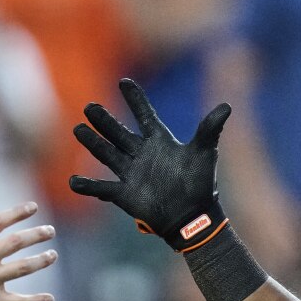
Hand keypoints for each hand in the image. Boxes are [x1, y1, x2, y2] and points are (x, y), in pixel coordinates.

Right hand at [69, 78, 231, 251]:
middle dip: (104, 120)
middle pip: (118, 132)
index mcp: (159, 141)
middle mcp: (142, 154)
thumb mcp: (204, 153)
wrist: (193, 218)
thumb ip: (209, 129)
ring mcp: (131, 173)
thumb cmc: (200, 185)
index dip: (135, 99)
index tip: (124, 81)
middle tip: (90, 106)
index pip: (144, 114)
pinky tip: (74, 181)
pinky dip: (87, 186)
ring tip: (78, 129)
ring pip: (107, 153)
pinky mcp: (124, 194)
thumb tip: (226, 106)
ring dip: (92, 143)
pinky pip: (102, 188)